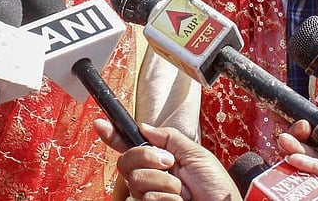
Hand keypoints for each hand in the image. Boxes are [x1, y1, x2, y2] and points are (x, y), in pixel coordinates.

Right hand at [94, 119, 241, 200]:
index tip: (101, 124)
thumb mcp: (195, 153)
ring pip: (136, 180)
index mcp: (160, 158)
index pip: (129, 145)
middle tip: (169, 163)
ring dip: (164, 182)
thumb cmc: (216, 186)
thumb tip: (144, 126)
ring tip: (183, 190)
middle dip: (147, 158)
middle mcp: (151, 176)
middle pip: (126, 161)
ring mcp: (150, 194)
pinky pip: (147, 198)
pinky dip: (167, 198)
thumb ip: (168, 137)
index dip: (112, 135)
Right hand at [279, 120, 317, 200]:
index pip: (315, 117)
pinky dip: (310, 165)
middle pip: (309, 137)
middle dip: (295, 132)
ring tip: (285, 143)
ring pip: (312, 154)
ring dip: (295, 148)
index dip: (300, 114)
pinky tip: (295, 159)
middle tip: (296, 128)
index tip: (289, 110)